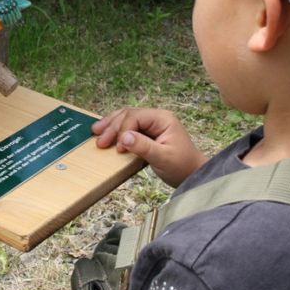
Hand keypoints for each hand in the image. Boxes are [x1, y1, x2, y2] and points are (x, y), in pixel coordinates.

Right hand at [92, 107, 207, 185]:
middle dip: (112, 126)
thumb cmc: (182, 166)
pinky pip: (130, 127)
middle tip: (99, 139)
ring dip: (112, 125)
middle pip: (128, 115)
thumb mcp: (163, 158)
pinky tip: (108, 133)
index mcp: (163, 119)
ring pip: (127, 118)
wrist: (193, 174)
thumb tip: (124, 137)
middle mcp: (158, 118)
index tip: (118, 147)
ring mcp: (153, 125)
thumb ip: (144, 146)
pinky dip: (118, 131)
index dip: (123, 130)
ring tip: (96, 131)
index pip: (135, 117)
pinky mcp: (150, 134)